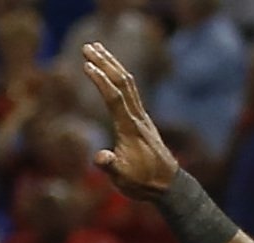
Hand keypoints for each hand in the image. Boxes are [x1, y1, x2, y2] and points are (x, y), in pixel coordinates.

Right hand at [82, 43, 179, 202]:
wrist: (167, 185)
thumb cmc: (142, 182)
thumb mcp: (122, 180)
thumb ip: (110, 167)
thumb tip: (100, 157)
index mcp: (129, 128)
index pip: (113, 98)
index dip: (100, 80)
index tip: (86, 64)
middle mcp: (137, 117)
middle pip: (122, 82)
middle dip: (105, 62)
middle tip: (87, 46)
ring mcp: (141, 117)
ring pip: (127, 83)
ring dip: (112, 65)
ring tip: (97, 50)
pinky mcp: (141, 120)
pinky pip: (130, 92)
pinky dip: (119, 76)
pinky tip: (113, 72)